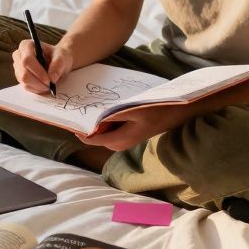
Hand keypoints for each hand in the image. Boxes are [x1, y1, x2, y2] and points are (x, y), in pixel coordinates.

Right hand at [12, 39, 72, 94]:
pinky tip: (44, 85)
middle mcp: (18, 55)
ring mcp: (18, 67)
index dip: (37, 72)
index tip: (49, 80)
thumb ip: (58, 65)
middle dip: (38, 82)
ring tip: (49, 85)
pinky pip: (26, 86)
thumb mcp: (62, 57)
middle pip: (23, 73)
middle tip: (50, 85)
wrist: (57, 61)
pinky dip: (36, 88)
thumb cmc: (58, 56)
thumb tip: (52, 78)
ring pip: (24, 81)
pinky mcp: (20, 77)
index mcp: (26, 45)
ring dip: (38, 86)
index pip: (27, 60)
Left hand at [75, 103, 191, 151]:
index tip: (69, 118)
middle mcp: (121, 144)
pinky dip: (107, 120)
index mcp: (120, 140)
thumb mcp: (133, 110)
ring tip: (93, 105)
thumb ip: (112, 115)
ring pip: (103, 132)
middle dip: (88, 124)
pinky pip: (111, 129)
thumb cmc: (158, 109)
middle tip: (79, 106)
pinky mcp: (129, 135)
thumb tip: (94, 120)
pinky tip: (108, 107)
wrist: (178, 112)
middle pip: (96, 136)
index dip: (79, 130)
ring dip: (98, 121)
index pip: (92, 139)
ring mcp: (125, 140)